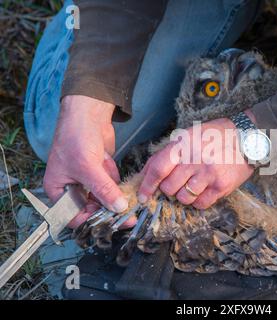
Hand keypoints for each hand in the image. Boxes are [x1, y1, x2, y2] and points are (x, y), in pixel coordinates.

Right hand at [43, 95, 130, 227]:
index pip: (72, 216)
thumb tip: (118, 207)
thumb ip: (103, 189)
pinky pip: (112, 186)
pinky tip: (125, 184)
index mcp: (58, 190)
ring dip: (117, 200)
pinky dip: (119, 185)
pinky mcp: (102, 173)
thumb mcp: (87, 167)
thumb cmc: (75, 136)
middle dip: (109, 212)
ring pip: (104, 199)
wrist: (88, 113)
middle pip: (91, 209)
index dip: (90, 221)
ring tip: (132, 203)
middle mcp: (72, 188)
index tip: (110, 223)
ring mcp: (88, 181)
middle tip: (128, 217)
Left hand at [137, 114, 254, 208]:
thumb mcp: (190, 135)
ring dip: (184, 195)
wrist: (248, 137)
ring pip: (183, 198)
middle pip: (169, 187)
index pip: (158, 168)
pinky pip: (200, 204)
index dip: (147, 185)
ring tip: (193, 184)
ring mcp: (209, 174)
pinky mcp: (221, 186)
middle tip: (178, 182)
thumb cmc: (216, 135)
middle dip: (169, 189)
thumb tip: (146, 173)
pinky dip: (198, 201)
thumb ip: (169, 153)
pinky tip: (204, 189)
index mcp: (184, 144)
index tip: (143, 195)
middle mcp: (195, 158)